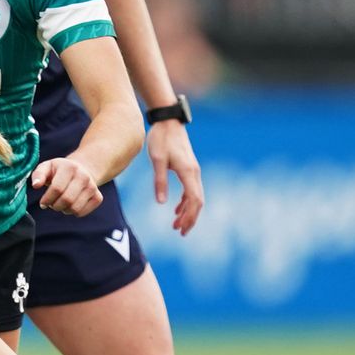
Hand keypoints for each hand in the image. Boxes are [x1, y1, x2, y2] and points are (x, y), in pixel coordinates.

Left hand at [31, 157, 101, 215]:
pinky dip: (72, 212)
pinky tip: (70, 204)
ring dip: (63, 210)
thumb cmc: (59, 170)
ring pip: (74, 208)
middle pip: (67, 199)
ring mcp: (92, 187)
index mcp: (70, 167)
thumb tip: (35, 185)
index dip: (47, 199)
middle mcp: (84, 176)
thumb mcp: (46, 167)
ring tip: (60, 203)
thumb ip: (38, 175)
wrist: (82, 169)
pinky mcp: (98, 197)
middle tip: (51, 204)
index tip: (42, 203)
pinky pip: (82, 212)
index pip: (57, 188)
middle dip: (54, 206)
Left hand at [146, 119, 203, 234]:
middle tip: (180, 232)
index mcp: (188, 172)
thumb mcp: (157, 160)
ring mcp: (193, 171)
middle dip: (190, 218)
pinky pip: (190, 190)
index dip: (189, 216)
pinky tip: (176, 209)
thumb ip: (159, 181)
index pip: (194, 200)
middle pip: (198, 201)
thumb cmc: (161, 139)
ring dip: (187, 212)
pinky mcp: (188, 168)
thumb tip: (161, 203)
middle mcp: (194, 173)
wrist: (168, 122)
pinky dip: (185, 202)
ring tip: (176, 225)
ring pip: (195, 197)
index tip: (180, 228)